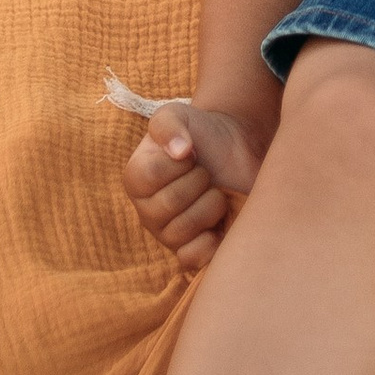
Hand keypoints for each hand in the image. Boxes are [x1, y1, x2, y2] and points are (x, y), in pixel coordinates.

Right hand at [121, 99, 266, 275]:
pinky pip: (190, 259)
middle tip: (207, 173)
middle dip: (199, 181)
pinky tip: (219, 224)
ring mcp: (167, 234)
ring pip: (181, 231)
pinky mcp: (191, 251)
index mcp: (136, 178)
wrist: (237, 150)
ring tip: (216, 193)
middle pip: (168, 204)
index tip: (191, 152)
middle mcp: (147, 210)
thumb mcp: (180, 114)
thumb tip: (179, 151)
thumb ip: (169, 124)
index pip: (150, 175)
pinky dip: (208, 242)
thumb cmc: (203, 134)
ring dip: (210, 205)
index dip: (179, 161)